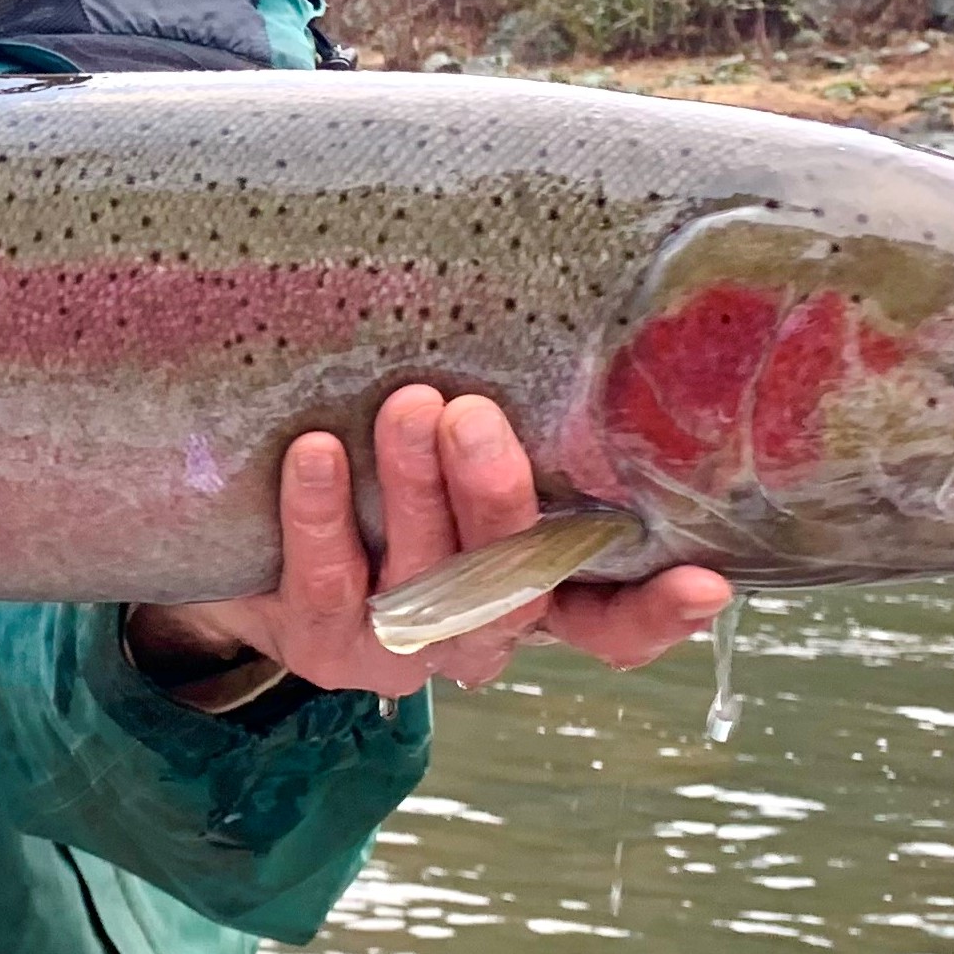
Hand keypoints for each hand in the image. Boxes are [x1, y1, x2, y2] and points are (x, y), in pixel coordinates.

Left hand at [126, 389, 731, 699]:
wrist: (249, 536)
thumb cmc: (375, 473)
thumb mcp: (445, 453)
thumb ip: (505, 422)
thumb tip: (553, 303)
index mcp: (530, 590)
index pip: (610, 623)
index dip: (657, 611)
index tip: (704, 578)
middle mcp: (477, 630)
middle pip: (510, 587)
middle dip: (496, 500)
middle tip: (473, 416)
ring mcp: (401, 649)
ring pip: (423, 583)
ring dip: (415, 491)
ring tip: (407, 407)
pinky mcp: (321, 646)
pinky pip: (327, 584)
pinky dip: (321, 516)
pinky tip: (314, 452)